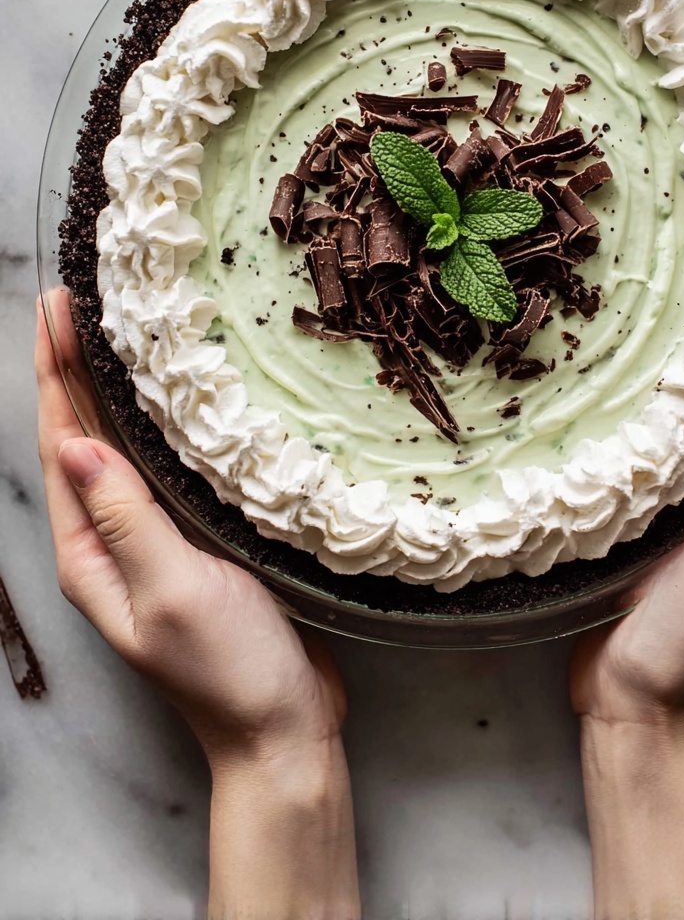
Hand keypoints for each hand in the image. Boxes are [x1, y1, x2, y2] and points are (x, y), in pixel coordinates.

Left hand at [36, 290, 359, 919]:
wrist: (282, 730)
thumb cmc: (227, 669)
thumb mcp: (173, 590)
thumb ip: (126, 517)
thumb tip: (78, 442)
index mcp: (90, 553)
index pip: (63, 444)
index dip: (58, 374)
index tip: (60, 307)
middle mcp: (111, 541)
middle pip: (84, 436)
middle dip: (77, 367)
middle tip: (82, 296)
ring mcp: (153, 540)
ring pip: (125, 447)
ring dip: (115, 387)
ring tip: (120, 327)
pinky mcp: (196, 540)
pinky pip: (168, 467)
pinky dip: (164, 422)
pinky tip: (181, 395)